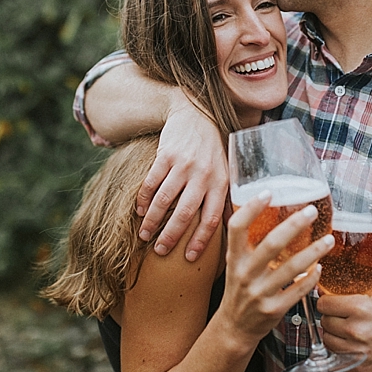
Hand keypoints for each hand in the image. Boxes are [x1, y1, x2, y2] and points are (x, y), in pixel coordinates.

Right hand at [137, 99, 227, 261]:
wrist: (195, 113)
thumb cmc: (212, 149)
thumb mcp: (225, 171)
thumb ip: (225, 197)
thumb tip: (231, 230)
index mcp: (220, 182)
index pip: (211, 219)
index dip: (200, 241)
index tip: (189, 258)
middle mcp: (203, 175)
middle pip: (185, 214)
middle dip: (171, 236)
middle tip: (160, 251)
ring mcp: (183, 165)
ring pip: (164, 200)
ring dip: (152, 221)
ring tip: (145, 235)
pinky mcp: (165, 155)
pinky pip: (151, 183)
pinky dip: (143, 199)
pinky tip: (140, 211)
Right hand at [217, 192, 333, 345]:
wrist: (234, 327)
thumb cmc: (239, 289)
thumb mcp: (235, 263)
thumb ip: (247, 242)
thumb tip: (265, 209)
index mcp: (234, 258)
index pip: (237, 228)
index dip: (250, 209)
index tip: (268, 193)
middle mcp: (244, 274)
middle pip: (271, 244)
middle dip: (294, 225)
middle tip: (311, 211)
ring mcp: (259, 293)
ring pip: (291, 268)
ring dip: (313, 252)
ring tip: (328, 239)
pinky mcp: (273, 310)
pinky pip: (297, 290)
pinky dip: (311, 278)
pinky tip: (320, 267)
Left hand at [317, 289, 371, 371]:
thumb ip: (355, 291)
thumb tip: (331, 288)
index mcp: (360, 308)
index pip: (323, 304)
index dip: (327, 302)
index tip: (330, 303)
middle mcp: (356, 330)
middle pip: (324, 322)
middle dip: (331, 317)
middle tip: (342, 316)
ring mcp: (357, 351)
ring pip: (327, 341)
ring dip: (334, 334)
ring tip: (347, 330)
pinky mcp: (360, 368)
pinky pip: (338, 356)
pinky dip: (342, 350)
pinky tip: (353, 344)